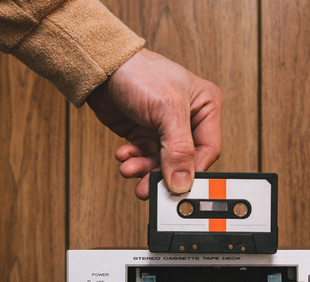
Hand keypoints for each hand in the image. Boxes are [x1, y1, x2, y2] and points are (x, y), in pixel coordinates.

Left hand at [86, 49, 221, 199]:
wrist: (100, 66)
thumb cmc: (138, 73)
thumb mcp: (166, 110)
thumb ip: (179, 149)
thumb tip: (182, 183)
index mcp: (206, 107)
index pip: (208, 150)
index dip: (193, 171)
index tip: (178, 188)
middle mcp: (189, 120)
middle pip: (184, 161)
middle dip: (164, 174)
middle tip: (149, 187)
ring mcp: (166, 129)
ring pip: (163, 164)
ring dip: (145, 169)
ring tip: (130, 169)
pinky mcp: (146, 134)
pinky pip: (145, 158)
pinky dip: (135, 161)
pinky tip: (125, 155)